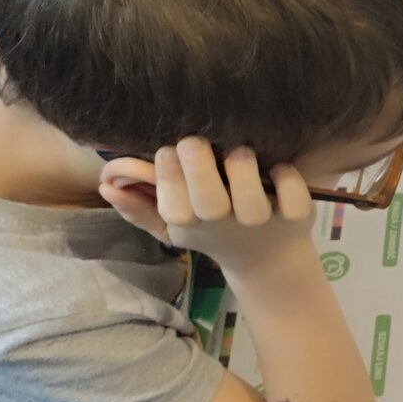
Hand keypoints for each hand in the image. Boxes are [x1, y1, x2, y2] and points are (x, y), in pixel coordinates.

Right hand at [100, 137, 314, 277]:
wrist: (266, 258)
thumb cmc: (213, 230)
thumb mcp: (174, 226)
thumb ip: (139, 206)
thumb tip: (105, 186)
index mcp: (191, 225)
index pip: (173, 203)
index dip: (169, 172)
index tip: (170, 149)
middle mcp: (224, 226)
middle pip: (208, 204)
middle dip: (198, 168)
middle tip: (197, 143)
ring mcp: (262, 224)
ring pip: (251, 201)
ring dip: (243, 170)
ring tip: (239, 152)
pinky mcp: (297, 218)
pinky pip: (295, 199)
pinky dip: (289, 181)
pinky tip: (279, 170)